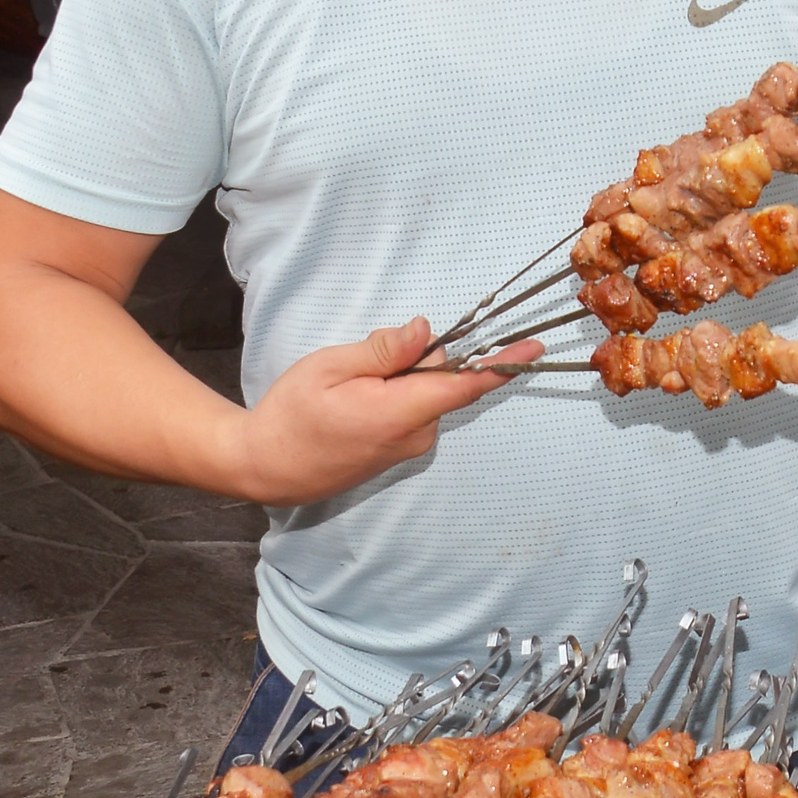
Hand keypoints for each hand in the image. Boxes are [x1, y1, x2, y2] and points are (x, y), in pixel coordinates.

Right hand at [229, 317, 532, 506]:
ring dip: (400, 381)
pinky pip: (413, 411)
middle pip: (442, 380)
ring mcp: (408, 448)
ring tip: (351, 390)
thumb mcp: (331, 368)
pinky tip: (355, 404)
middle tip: (365, 364)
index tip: (535, 349)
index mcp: (402, 413)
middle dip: (417, 360)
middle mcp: (416, 436)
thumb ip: (385, 350)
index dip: (502, 365)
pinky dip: (394, 397)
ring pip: (425, 394)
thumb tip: (428, 330)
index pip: (466, 385)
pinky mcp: (399, 453)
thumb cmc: (291, 414)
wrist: (263, 467)